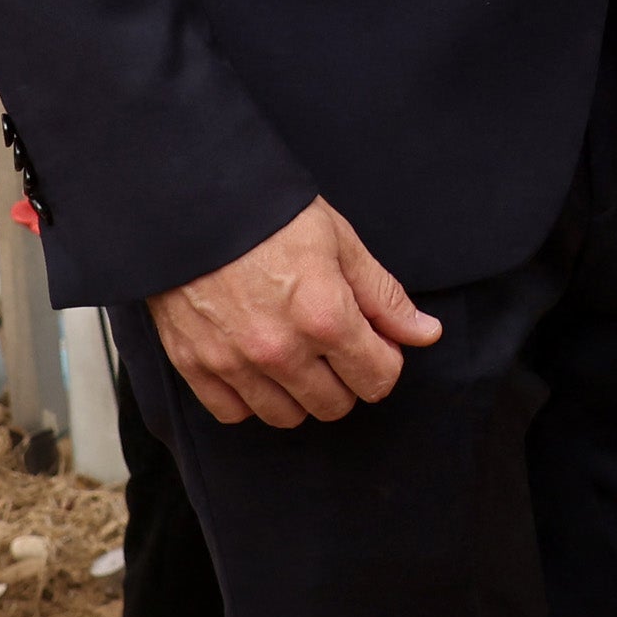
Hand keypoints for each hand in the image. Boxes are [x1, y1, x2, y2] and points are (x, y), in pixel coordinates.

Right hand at [147, 197, 438, 428]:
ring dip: (300, 393)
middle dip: (346, 378)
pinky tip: (257, 366)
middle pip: (336, 405)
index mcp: (326, 317)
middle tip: (334, 344)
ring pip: (287, 417)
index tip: (374, 340)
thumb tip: (425, 334)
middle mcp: (281, 351)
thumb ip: (383, 296)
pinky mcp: (195, 365)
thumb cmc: (270, 213)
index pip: (378, 379)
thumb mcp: (340, 241)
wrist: (191, 199)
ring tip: (296, 354)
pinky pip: (235, 413)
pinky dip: (251, 398)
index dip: (385, 359)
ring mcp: (234, 363)